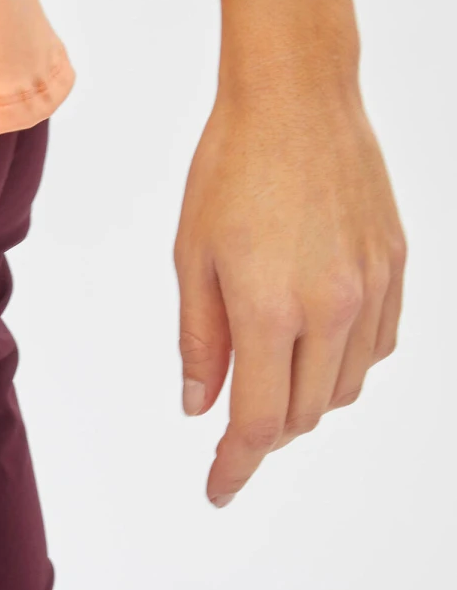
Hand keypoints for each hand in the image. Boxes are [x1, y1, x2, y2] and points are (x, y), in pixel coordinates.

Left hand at [174, 79, 405, 505]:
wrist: (296, 100)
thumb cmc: (230, 173)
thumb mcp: (193, 261)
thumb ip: (201, 342)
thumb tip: (202, 407)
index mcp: (271, 311)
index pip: (259, 423)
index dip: (236, 465)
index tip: (217, 489)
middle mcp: (332, 308)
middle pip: (305, 413)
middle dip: (266, 434)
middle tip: (231, 430)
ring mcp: (373, 287)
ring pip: (346, 386)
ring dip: (307, 404)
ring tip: (269, 385)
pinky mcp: (396, 265)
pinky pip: (377, 345)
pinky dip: (344, 366)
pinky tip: (314, 350)